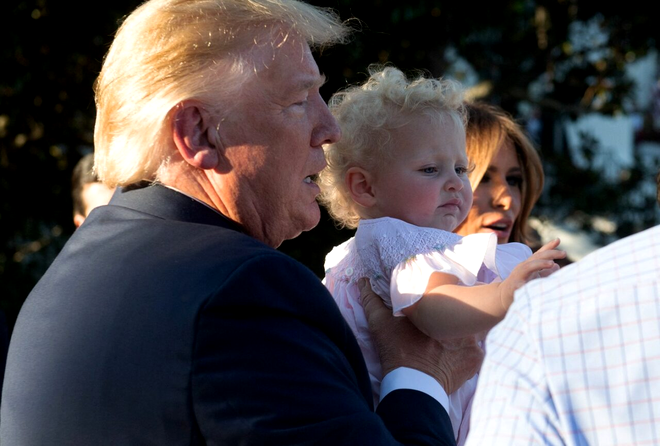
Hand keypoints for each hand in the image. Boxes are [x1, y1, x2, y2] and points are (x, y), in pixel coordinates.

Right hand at [359, 278, 483, 394]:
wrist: (412, 385)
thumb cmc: (397, 351)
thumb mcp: (380, 323)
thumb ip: (372, 300)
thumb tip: (362, 281)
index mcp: (439, 306)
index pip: (452, 291)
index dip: (449, 292)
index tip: (444, 296)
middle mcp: (459, 319)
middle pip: (465, 309)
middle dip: (459, 311)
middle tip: (448, 317)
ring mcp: (472, 338)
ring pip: (474, 327)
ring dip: (466, 329)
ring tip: (453, 337)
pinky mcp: (476, 357)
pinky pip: (477, 348)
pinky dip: (468, 350)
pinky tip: (457, 354)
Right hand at [499, 238, 565, 308]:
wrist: (503, 295)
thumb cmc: (520, 284)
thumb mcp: (534, 276)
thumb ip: (546, 271)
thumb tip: (557, 265)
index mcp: (530, 264)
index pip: (540, 254)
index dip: (549, 246)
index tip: (558, 240)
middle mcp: (524, 267)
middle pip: (537, 257)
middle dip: (550, 254)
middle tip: (564, 253)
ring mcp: (518, 275)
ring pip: (529, 267)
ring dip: (540, 264)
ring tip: (551, 263)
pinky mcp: (514, 286)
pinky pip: (520, 285)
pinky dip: (526, 284)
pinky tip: (532, 284)